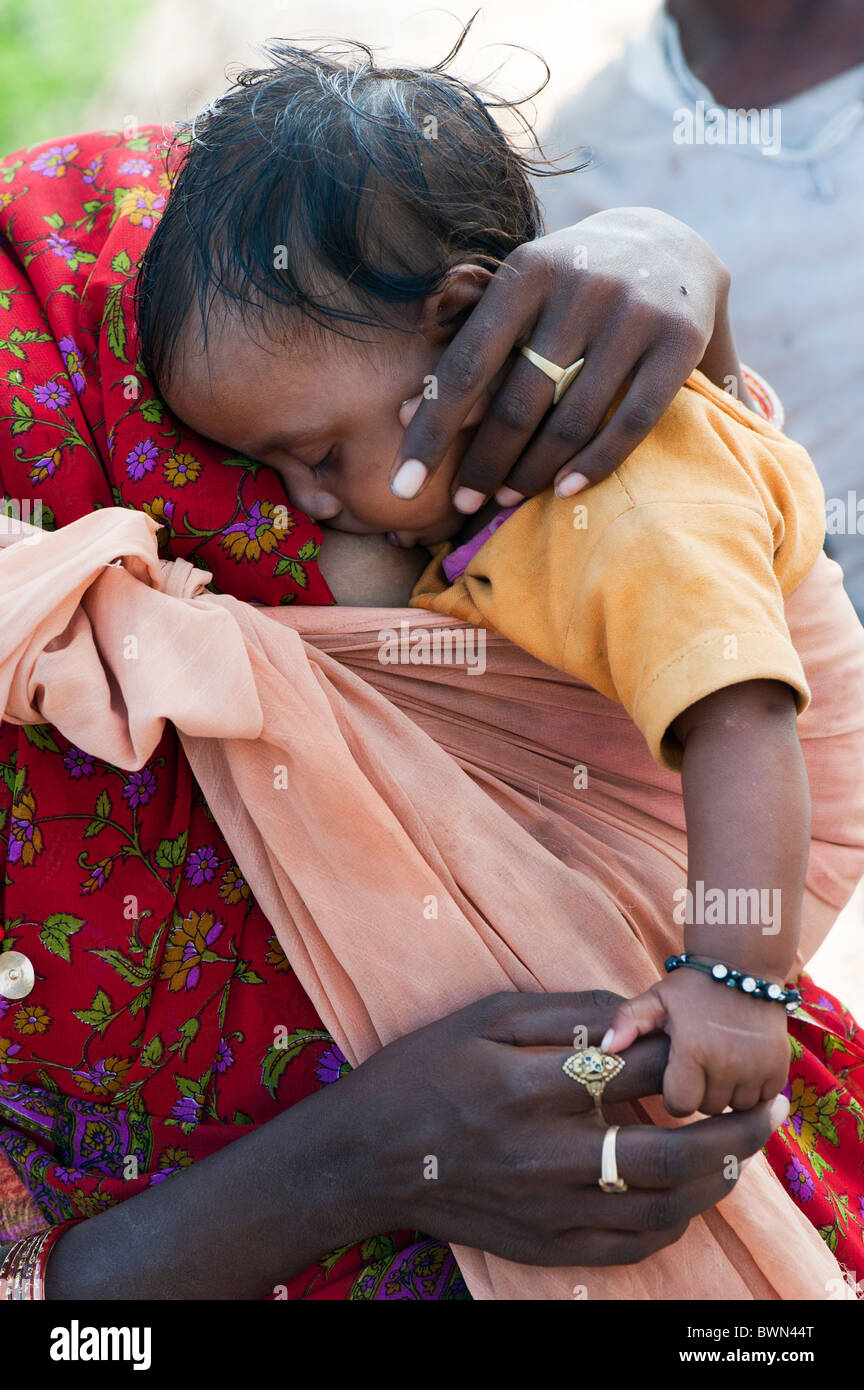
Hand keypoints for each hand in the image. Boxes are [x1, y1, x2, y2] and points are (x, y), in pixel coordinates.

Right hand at [341, 988, 788, 1268]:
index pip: (637, 1072)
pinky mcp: (544, 1245)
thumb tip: (636, 1010)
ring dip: (715, 1180)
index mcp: (527, 1087)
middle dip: (734, 1130)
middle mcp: (543, 1154)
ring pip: (661, 1207)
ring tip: (739, 1152)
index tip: (706, 1041)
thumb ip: (564, 1011)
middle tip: (770, 1110)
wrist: (364, 1159)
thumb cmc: (421, 1073)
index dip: (686, 1054)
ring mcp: (546, 1208)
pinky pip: (629, 1245)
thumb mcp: (482, 1017)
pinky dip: (673, 1222)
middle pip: (669, 1150)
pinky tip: (688, 1195)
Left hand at [390, 208, 730, 511]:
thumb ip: (474, 347)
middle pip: (518, 401)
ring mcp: (634, 312)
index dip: (432, 432)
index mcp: (527, 272)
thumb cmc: (568, 288)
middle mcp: (581, 286)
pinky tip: (565, 491)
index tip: (401, 485)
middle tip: (463, 503)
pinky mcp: (679, 340)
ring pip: (572, 418)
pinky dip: (594, 463)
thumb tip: (405, 416)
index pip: (466, 367)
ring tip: (506, 500)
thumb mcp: (521, 295)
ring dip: (533, 471)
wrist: (671, 245)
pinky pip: (631, 421)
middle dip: (484, 463)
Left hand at [602, 969, 791, 1116]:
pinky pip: (762, 1100)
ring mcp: (757, 1067)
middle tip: (700, 1063)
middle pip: (708, 1108)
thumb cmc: (693, 985)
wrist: (744, 964)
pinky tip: (742, 1066)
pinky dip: (753, 1090)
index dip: (674, 1093)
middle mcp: (727, 1063)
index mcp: (692, 1050)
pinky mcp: (779, 1068)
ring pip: (736, 1107)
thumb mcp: (656, 998)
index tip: (677, 1072)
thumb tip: (604, 1050)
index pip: (679, 1105)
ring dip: (727, 1093)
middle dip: (701, 1091)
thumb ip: (627, 1022)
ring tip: (721, 1062)